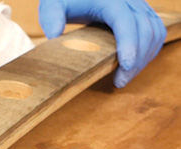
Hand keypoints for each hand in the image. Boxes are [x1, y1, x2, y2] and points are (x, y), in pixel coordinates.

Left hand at [38, 0, 165, 87]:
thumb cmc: (64, 1)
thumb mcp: (51, 6)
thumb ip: (51, 17)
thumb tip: (53, 35)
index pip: (125, 20)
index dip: (129, 43)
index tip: (125, 66)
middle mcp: (128, 0)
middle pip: (145, 29)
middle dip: (137, 58)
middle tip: (120, 82)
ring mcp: (138, 6)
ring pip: (154, 32)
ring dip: (144, 57)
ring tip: (124, 77)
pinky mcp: (142, 14)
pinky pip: (156, 32)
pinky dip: (149, 50)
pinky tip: (133, 66)